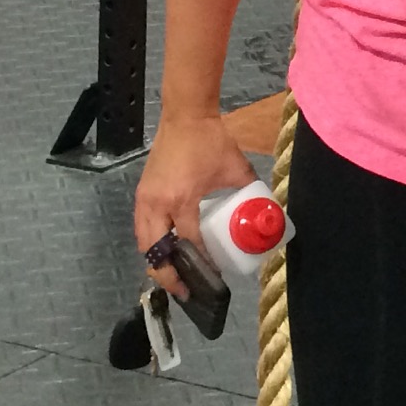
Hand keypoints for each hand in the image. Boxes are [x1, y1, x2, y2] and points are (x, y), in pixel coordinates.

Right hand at [131, 110, 258, 297]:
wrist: (185, 114)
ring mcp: (145, 199)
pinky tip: (164, 253)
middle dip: (168, 275)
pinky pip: (141, 228)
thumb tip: (264, 212)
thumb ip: (249, 190)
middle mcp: (157, 204)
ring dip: (156, 262)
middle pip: (156, 251)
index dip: (200, 262)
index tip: (213, 277)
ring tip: (173, 278)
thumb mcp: (236, 168)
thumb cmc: (211, 140)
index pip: (189, 241)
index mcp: (181, 199)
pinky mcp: (142, 193)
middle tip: (185, 291)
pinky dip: (151, 245)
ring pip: (144, 242)